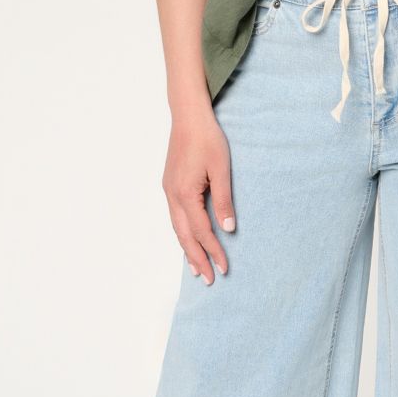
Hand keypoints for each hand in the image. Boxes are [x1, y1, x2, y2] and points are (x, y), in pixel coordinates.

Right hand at [165, 104, 233, 281]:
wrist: (188, 116)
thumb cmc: (207, 139)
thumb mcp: (221, 169)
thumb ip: (224, 200)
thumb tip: (229, 229)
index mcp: (185, 194)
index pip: (201, 231)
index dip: (213, 251)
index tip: (224, 268)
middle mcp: (172, 196)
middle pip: (184, 236)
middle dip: (197, 259)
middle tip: (208, 280)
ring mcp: (168, 191)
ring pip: (176, 229)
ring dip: (187, 250)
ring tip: (196, 269)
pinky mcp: (169, 185)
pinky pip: (174, 218)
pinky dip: (182, 234)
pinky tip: (188, 240)